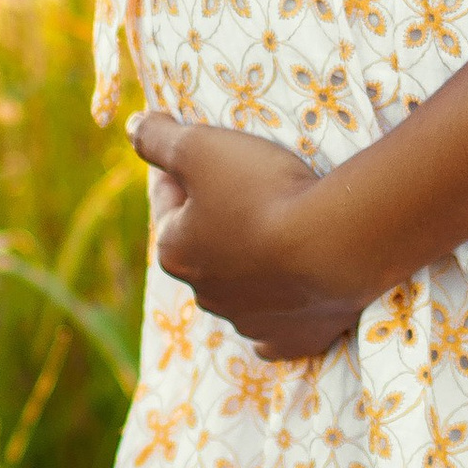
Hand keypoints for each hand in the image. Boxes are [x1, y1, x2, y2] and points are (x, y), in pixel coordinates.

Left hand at [130, 111, 364, 358]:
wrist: (335, 242)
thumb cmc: (262, 191)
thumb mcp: (201, 148)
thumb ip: (158, 138)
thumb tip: (132, 126)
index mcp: (174, 251)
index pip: (166, 200)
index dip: (179, 170)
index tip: (200, 151)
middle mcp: (204, 294)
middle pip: (204, 246)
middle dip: (217, 222)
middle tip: (250, 188)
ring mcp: (248, 322)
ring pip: (239, 290)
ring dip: (250, 264)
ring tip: (282, 231)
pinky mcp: (290, 341)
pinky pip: (276, 330)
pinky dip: (280, 313)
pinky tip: (293, 294)